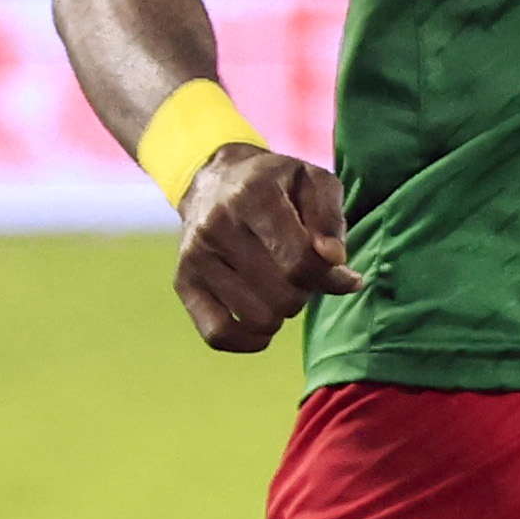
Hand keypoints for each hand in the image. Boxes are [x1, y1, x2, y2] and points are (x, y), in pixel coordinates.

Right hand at [169, 144, 357, 352]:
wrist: (212, 179)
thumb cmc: (276, 185)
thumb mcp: (314, 181)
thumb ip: (331, 221)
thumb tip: (335, 260)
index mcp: (254, 196)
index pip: (301, 262)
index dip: (329, 276)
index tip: (336, 269)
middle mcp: (217, 226)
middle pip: (284, 297)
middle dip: (305, 292)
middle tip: (300, 273)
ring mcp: (196, 257)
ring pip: (258, 319)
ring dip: (281, 312)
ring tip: (278, 285)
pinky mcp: (183, 282)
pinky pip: (219, 335)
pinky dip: (249, 339)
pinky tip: (263, 323)